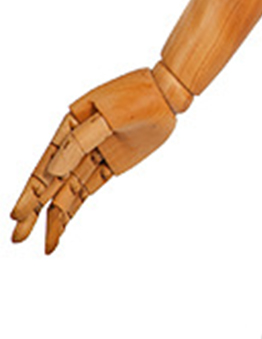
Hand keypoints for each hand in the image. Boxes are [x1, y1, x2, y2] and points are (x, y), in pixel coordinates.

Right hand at [11, 70, 177, 253]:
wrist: (168, 93)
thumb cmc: (138, 96)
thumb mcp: (111, 114)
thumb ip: (82, 141)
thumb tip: (54, 170)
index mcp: (69, 125)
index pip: (46, 165)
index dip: (31, 192)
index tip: (17, 215)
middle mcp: (76, 143)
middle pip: (52, 183)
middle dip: (34, 212)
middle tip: (17, 238)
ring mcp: (92, 155)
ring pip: (68, 191)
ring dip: (55, 217)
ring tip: (45, 245)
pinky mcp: (109, 165)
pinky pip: (87, 189)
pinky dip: (75, 208)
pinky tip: (61, 227)